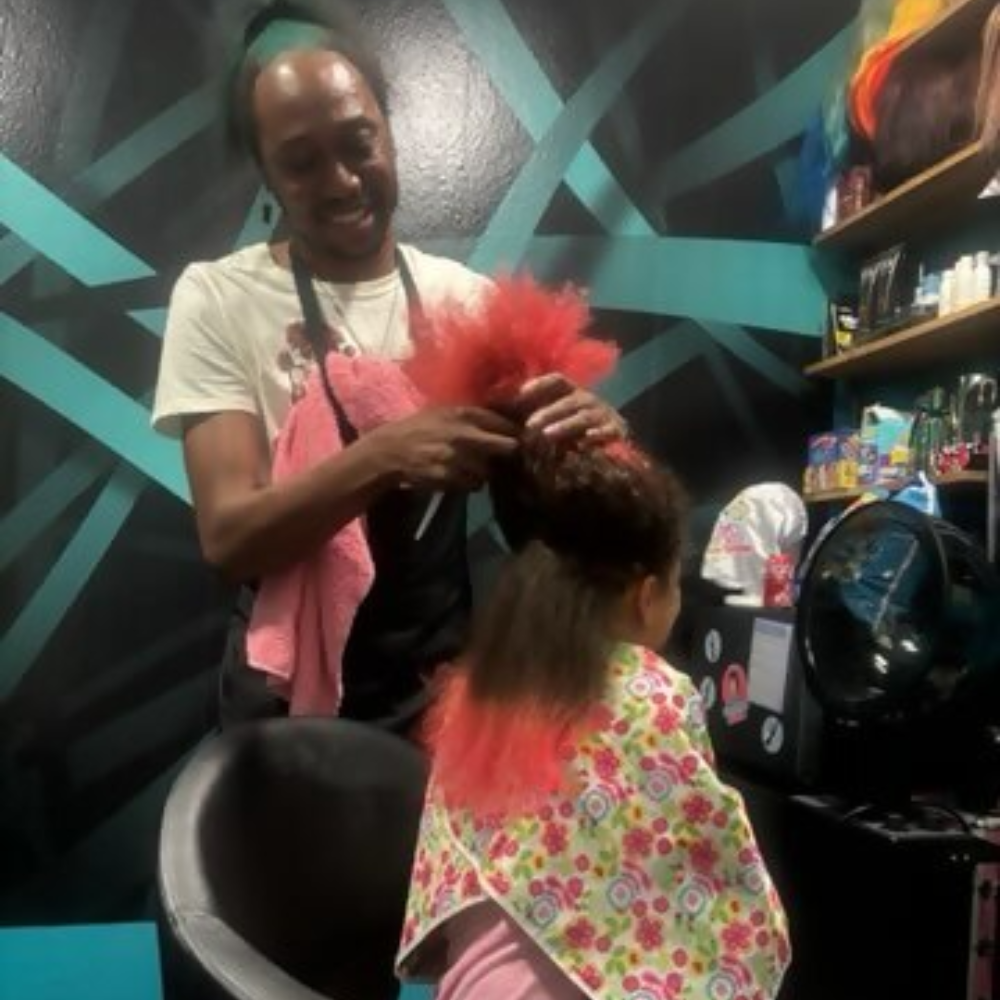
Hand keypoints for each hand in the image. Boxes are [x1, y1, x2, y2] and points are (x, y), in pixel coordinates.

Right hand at [367, 407, 518, 491]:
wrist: (390, 450)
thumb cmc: (420, 428)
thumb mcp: (446, 412)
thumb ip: (475, 416)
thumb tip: (508, 420)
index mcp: (466, 414)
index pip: (506, 424)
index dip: (515, 434)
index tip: (518, 440)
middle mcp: (465, 434)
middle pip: (508, 447)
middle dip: (508, 454)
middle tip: (503, 458)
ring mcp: (457, 458)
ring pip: (489, 471)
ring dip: (483, 473)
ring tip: (469, 468)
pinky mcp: (448, 477)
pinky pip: (472, 485)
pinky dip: (468, 484)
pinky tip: (456, 476)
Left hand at [517, 374, 626, 444]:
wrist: (613, 437)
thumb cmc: (576, 426)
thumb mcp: (558, 415)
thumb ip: (537, 413)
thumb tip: (507, 410)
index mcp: (572, 392)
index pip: (557, 381)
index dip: (541, 384)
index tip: (521, 393)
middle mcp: (588, 399)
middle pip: (568, 401)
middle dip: (548, 412)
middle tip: (529, 425)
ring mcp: (603, 414)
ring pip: (583, 417)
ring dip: (565, 425)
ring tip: (548, 435)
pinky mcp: (616, 430)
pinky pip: (607, 431)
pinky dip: (598, 435)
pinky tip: (586, 440)